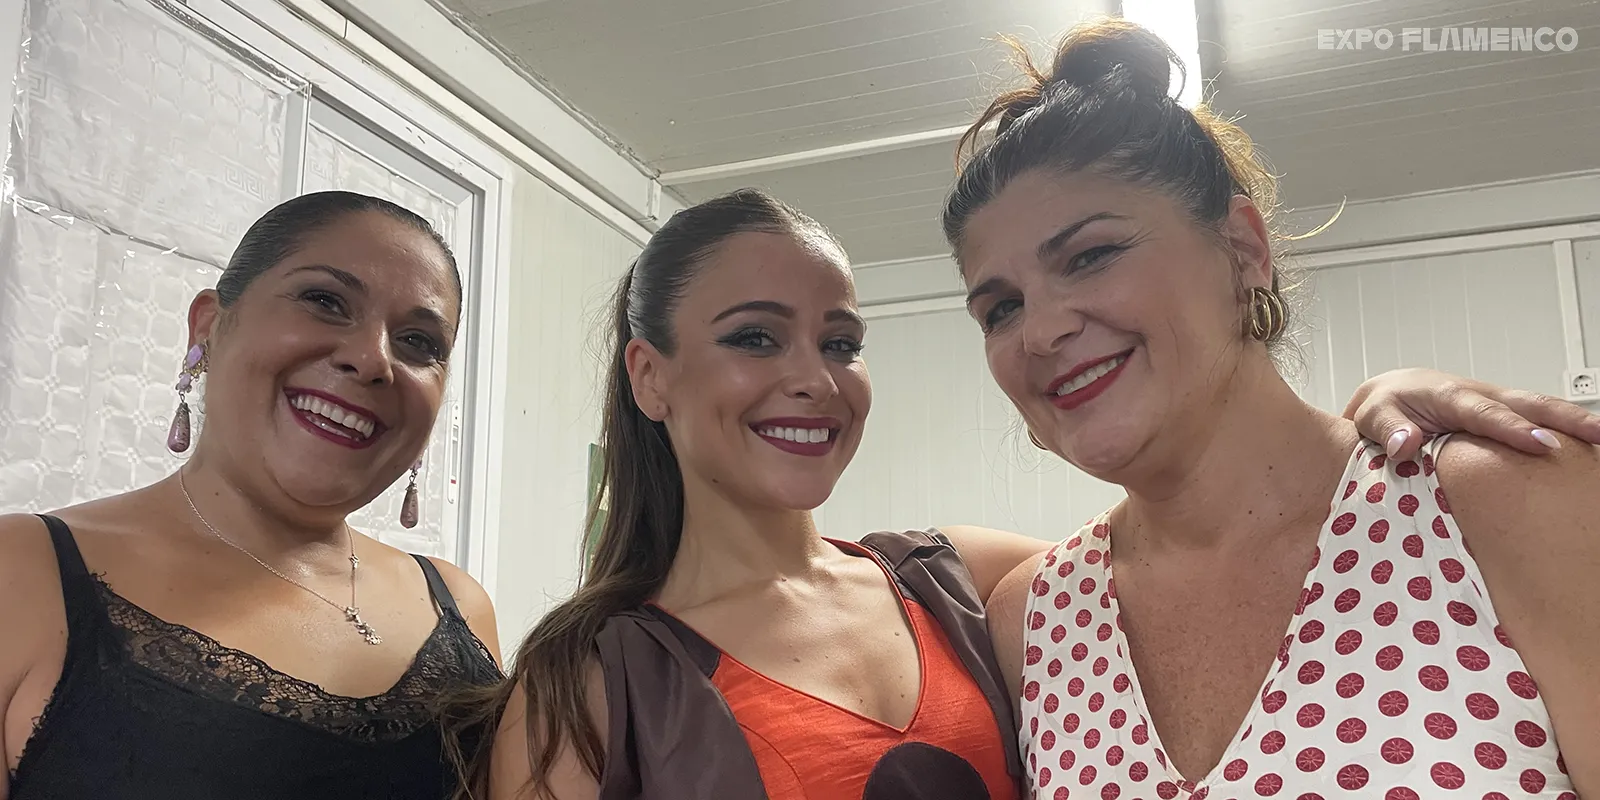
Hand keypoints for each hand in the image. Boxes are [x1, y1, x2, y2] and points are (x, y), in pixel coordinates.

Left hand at [1345, 368, 1599, 459]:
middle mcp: (1480, 395)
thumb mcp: (1373, 416)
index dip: (1514, 429)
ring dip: (1574, 423)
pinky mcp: (1504, 415)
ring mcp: (1496, 404)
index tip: (1541, 445)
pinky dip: (1564, 431)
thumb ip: (1388, 429)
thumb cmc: (1384, 406)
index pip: (1486, 413)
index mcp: (1448, 396)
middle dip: (1566, 419)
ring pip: (1541, 409)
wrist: (1390, 394)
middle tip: (1599, 436)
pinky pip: (1537, 420)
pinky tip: (1585, 450)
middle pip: (1529, 404)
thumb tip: (1405, 443)